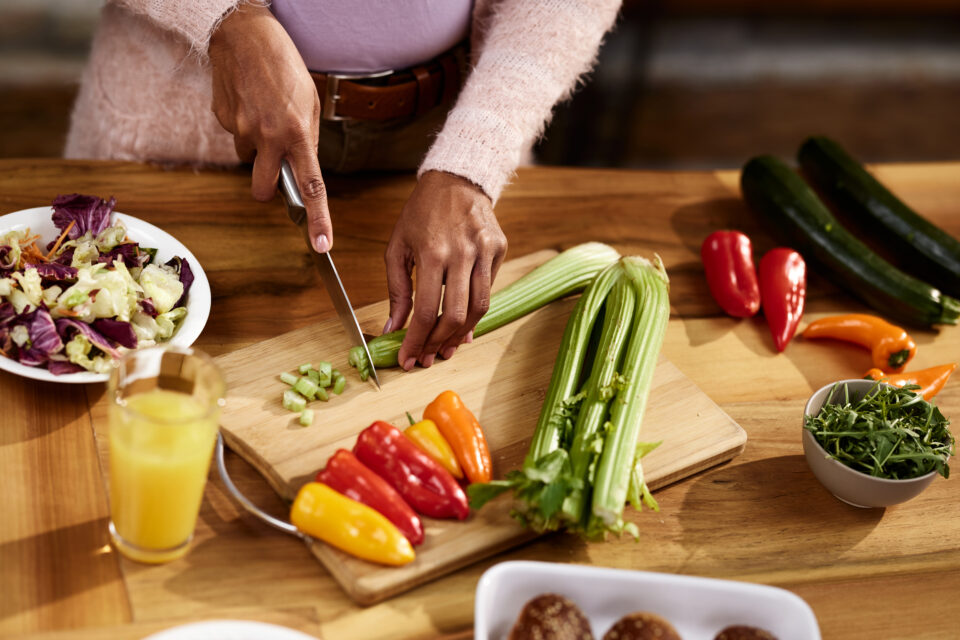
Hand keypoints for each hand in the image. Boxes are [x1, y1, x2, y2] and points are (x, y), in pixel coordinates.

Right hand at [209, 4, 331, 251]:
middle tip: (276, 168)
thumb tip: (302, 168)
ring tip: (264, 111)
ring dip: (258, 147)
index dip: (317, 219)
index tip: (321, 244)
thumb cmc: (284, 64)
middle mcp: (268, 137)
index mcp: (297, 133)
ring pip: (250, 158)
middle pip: (264, 189)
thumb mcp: (310, 101)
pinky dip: (244, 126)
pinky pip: (236, 136)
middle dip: (270, 189)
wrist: (243, 33)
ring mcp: (241, 130)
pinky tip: (250, 101)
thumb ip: (307, 140)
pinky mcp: (222, 120)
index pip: (310, 188)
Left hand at [385, 171, 507, 369]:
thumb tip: (394, 328)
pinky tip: (462, 324)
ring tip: (445, 347)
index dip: (417, 340)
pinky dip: (475, 312)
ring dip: (460, 334)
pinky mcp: (499, 249)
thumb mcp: (398, 247)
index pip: (425, 309)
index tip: (409, 358)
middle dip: (439, 343)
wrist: (456, 180)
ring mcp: (485, 251)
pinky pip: (489, 290)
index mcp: (432, 252)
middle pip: (455, 315)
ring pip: (479, 308)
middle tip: (427, 357)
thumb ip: (396, 289)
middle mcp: (462, 253)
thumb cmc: (422, 212)